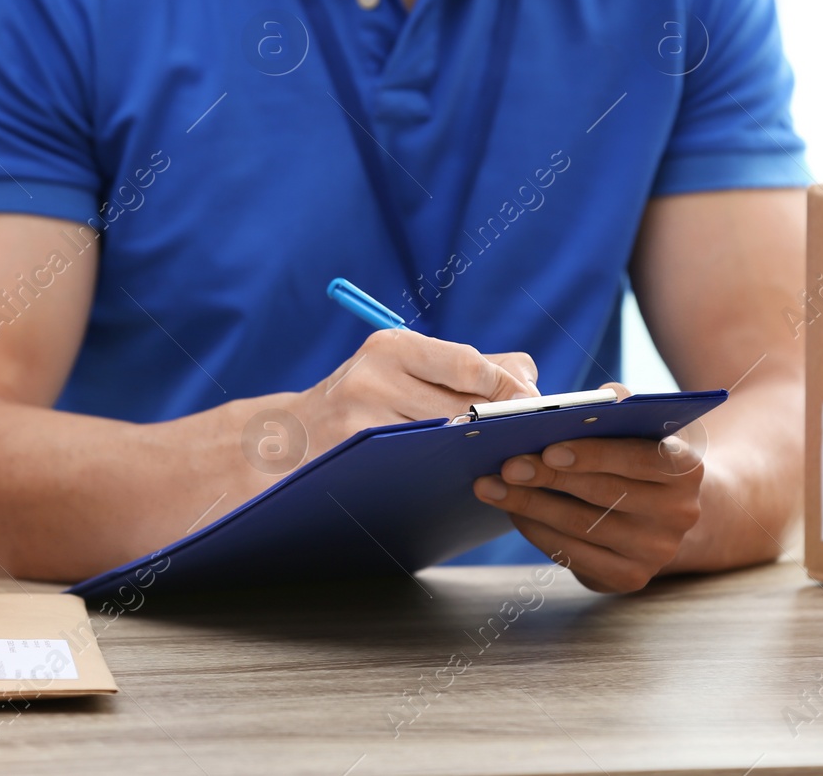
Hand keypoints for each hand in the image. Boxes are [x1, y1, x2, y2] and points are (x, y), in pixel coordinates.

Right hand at [290, 328, 539, 454]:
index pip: (470, 364)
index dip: (509, 387)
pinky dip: (446, 472)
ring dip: (478, 451)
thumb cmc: (362, 398)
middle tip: (529, 435)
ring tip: (500, 455)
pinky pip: (420, 469)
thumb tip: (529, 376)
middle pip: (464, 406)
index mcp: (392, 346)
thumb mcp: (401, 366)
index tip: (534, 403)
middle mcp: (373, 378)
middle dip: (500, 422)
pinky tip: (462, 475)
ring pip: (446, 442)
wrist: (288, 439)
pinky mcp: (357, 461)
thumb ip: (465, 365)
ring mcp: (361, 423)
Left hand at [472, 383, 703, 592]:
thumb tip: (599, 397)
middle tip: (507, 465)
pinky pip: (575, 555)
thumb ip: (622, 410)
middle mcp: (680, 514)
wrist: (666, 514)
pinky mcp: (629, 577)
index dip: (594, 454)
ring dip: (531, 505)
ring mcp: (656, 551)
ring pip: (583, 526)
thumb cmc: (639, 456)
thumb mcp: (641, 429)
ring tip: (493, 486)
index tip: (549, 448)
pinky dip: (538, 531)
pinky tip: (513, 511)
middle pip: (604, 494)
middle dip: (549, 478)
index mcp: (686, 468)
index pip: (640, 457)